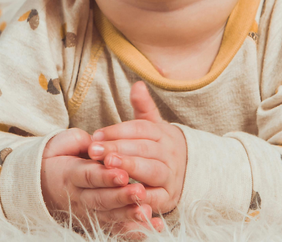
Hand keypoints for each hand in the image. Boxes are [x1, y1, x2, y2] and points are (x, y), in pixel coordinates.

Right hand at [40, 128, 156, 232]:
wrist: (42, 182)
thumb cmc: (59, 157)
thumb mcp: (64, 144)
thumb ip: (80, 141)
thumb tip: (95, 141)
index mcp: (70, 175)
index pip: (88, 176)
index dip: (105, 177)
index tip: (123, 174)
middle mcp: (79, 196)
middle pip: (100, 199)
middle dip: (120, 197)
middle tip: (139, 192)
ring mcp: (88, 211)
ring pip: (109, 215)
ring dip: (128, 214)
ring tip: (146, 211)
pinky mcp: (97, 220)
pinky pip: (116, 227)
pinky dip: (134, 230)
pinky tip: (153, 227)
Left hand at [88, 81, 187, 216]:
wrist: (186, 173)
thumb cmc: (159, 148)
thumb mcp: (153, 126)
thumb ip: (143, 107)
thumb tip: (137, 84)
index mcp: (163, 134)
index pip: (141, 129)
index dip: (118, 131)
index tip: (96, 135)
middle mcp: (170, 154)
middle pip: (144, 149)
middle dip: (119, 149)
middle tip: (96, 150)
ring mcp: (171, 176)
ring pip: (152, 171)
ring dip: (130, 168)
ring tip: (109, 166)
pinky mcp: (169, 198)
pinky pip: (156, 198)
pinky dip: (141, 197)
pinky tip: (122, 193)